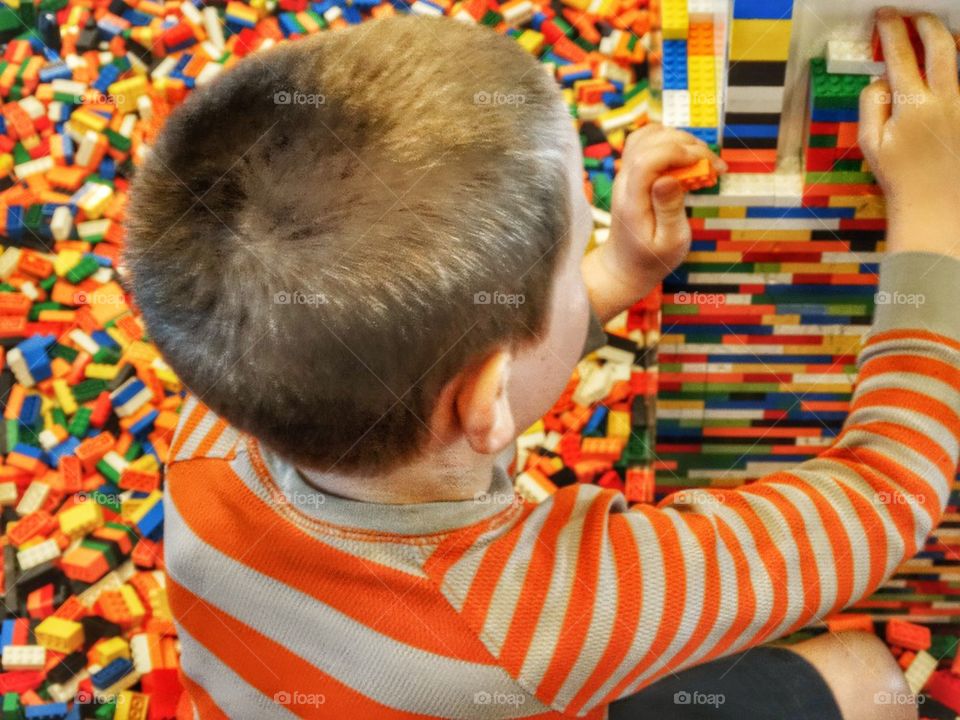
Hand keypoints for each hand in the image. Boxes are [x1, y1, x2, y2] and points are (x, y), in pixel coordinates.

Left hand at [582, 124, 724, 321]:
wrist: (625, 266)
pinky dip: (670, 142)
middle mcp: (624, 181)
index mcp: (632, 200)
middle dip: (688, 145)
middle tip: (715, 167)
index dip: (678, 152)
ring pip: (648, 135)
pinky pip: (647, 143)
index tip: (706, 165)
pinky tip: (688, 158)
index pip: (647, 159)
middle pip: (650, 141)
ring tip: (704, 160)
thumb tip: (668, 178)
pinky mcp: (633, 173)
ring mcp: (626, 174)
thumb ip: (668, 209)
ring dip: (680, 139)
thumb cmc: (651, 258)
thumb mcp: (669, 242)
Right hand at [860, 8, 959, 258]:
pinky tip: (950, 66)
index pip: (899, 54)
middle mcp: (944, 99)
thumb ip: (871, 104)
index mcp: (912, 105)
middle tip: (914, 16)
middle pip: (940, 44)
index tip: (884, 15)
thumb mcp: (871, 145)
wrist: (936, 205)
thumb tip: (881, 79)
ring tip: (935, 37)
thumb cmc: (900, 178)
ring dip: (948, 40)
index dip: (890, 29)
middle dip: (925, 22)